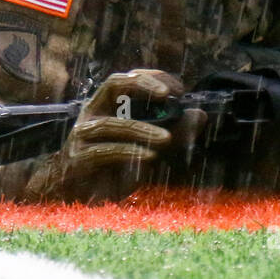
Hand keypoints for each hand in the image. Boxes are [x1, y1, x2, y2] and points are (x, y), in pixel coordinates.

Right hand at [24, 69, 182, 202]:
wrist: (82, 200)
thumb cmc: (115, 168)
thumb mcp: (151, 148)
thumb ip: (174, 133)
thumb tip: (200, 116)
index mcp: (109, 105)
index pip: (129, 79)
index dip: (152, 78)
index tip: (178, 90)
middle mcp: (93, 113)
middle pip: (114, 85)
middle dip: (142, 84)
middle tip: (168, 95)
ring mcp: (83, 135)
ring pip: (113, 124)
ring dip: (143, 130)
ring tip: (167, 140)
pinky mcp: (79, 158)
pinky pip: (106, 151)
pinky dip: (130, 152)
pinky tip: (151, 157)